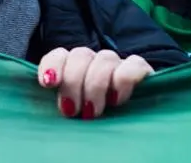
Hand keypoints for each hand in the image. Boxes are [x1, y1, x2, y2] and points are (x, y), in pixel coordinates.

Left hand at [37, 47, 152, 119]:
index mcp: (74, 69)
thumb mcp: (75, 117)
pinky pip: (133, 65)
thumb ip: (61, 105)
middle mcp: (95, 62)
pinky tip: (116, 100)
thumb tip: (50, 99)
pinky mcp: (142, 71)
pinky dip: (123, 81)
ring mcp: (119, 64)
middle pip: (80, 55)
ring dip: (95, 85)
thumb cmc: (96, 128)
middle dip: (73, 82)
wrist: (135, 136)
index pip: (59, 55)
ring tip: (92, 112)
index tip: (48, 83)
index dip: (52, 65)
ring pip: (104, 58)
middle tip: (71, 111)